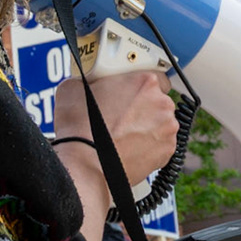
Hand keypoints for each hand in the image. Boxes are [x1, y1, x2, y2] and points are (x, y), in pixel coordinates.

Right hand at [53, 72, 177, 185]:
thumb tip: (84, 82)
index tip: (129, 92)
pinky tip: (129, 149)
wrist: (85, 165)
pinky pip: (160, 145)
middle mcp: (161, 103)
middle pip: (156, 100)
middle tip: (120, 116)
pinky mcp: (166, 152)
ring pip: (160, 123)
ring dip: (147, 127)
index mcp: (145, 82)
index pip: (152, 75)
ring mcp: (167, 129)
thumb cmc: (80, 129)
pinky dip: (149, 147)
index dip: (137, 85)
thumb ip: (88, 80)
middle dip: (141, 107)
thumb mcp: (73, 88)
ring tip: (123, 136)